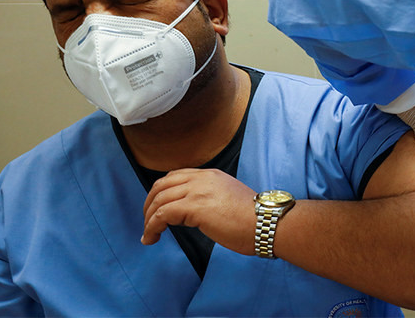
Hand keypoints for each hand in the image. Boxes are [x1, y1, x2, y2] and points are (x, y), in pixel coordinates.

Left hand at [142, 168, 256, 254]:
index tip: (157, 210)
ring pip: (158, 200)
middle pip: (161, 185)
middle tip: (147, 223)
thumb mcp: (228, 199)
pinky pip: (161, 215)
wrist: (267, 223)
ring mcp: (198, 190)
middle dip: (148, 204)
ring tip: (148, 235)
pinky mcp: (194, 206)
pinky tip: (152, 238)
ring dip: (148, 219)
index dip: (161, 193)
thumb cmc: (254, 220)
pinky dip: (151, 227)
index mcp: (211, 175)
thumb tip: (194, 213)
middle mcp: (202, 178)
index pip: (175, 177)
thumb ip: (210, 199)